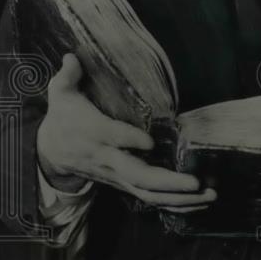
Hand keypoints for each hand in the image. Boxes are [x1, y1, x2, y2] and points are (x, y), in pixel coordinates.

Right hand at [36, 53, 216, 212]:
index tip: (150, 142)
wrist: (51, 152)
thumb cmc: (63, 118)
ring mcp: (118, 175)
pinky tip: (200, 202)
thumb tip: (73, 56)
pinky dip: (177, 203)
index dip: (131, 140)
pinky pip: (151, 199)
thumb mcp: (59, 94)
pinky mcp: (125, 183)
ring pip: (148, 193)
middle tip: (195, 181)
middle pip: (137, 175)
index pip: (113, 138)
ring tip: (209, 194)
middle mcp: (108, 158)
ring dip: (180, 198)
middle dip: (168, 182)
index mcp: (94, 133)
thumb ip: (68, 76)